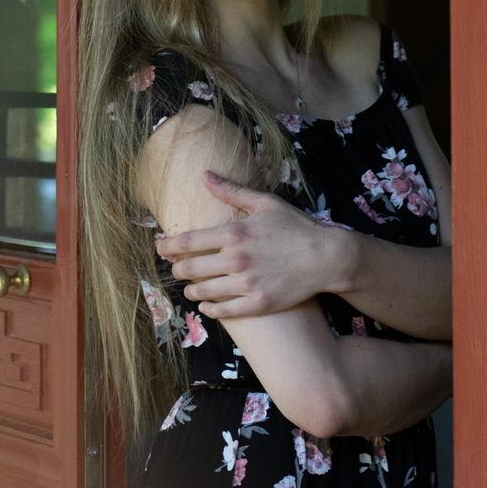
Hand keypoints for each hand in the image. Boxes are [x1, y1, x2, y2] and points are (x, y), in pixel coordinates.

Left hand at [153, 170, 353, 319]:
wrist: (326, 258)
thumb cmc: (296, 227)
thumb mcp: (265, 203)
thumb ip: (231, 191)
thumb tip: (205, 176)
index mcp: (234, 233)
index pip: (187, 242)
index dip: (167, 246)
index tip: (160, 247)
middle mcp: (235, 260)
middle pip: (189, 269)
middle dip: (177, 269)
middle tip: (176, 268)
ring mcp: (245, 285)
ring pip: (202, 292)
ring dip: (190, 289)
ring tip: (190, 287)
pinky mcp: (257, 304)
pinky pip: (222, 311)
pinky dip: (209, 309)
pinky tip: (206, 305)